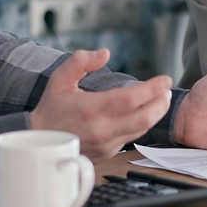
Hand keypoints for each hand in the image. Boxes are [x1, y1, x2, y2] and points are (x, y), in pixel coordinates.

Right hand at [30, 49, 172, 159]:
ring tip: (161, 100)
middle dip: (161, 103)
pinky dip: (141, 124)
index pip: (131, 99)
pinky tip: (143, 113)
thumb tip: (104, 53)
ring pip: (141, 130)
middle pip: (144, 118)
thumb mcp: (60, 78)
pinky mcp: (108, 153)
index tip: (164, 80)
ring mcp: (106, 144)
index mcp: (91, 109)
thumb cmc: (51, 108)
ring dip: (155, 114)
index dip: (152, 88)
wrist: (39, 141)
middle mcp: (102, 129)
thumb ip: (81, 61)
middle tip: (167, 91)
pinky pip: (131, 138)